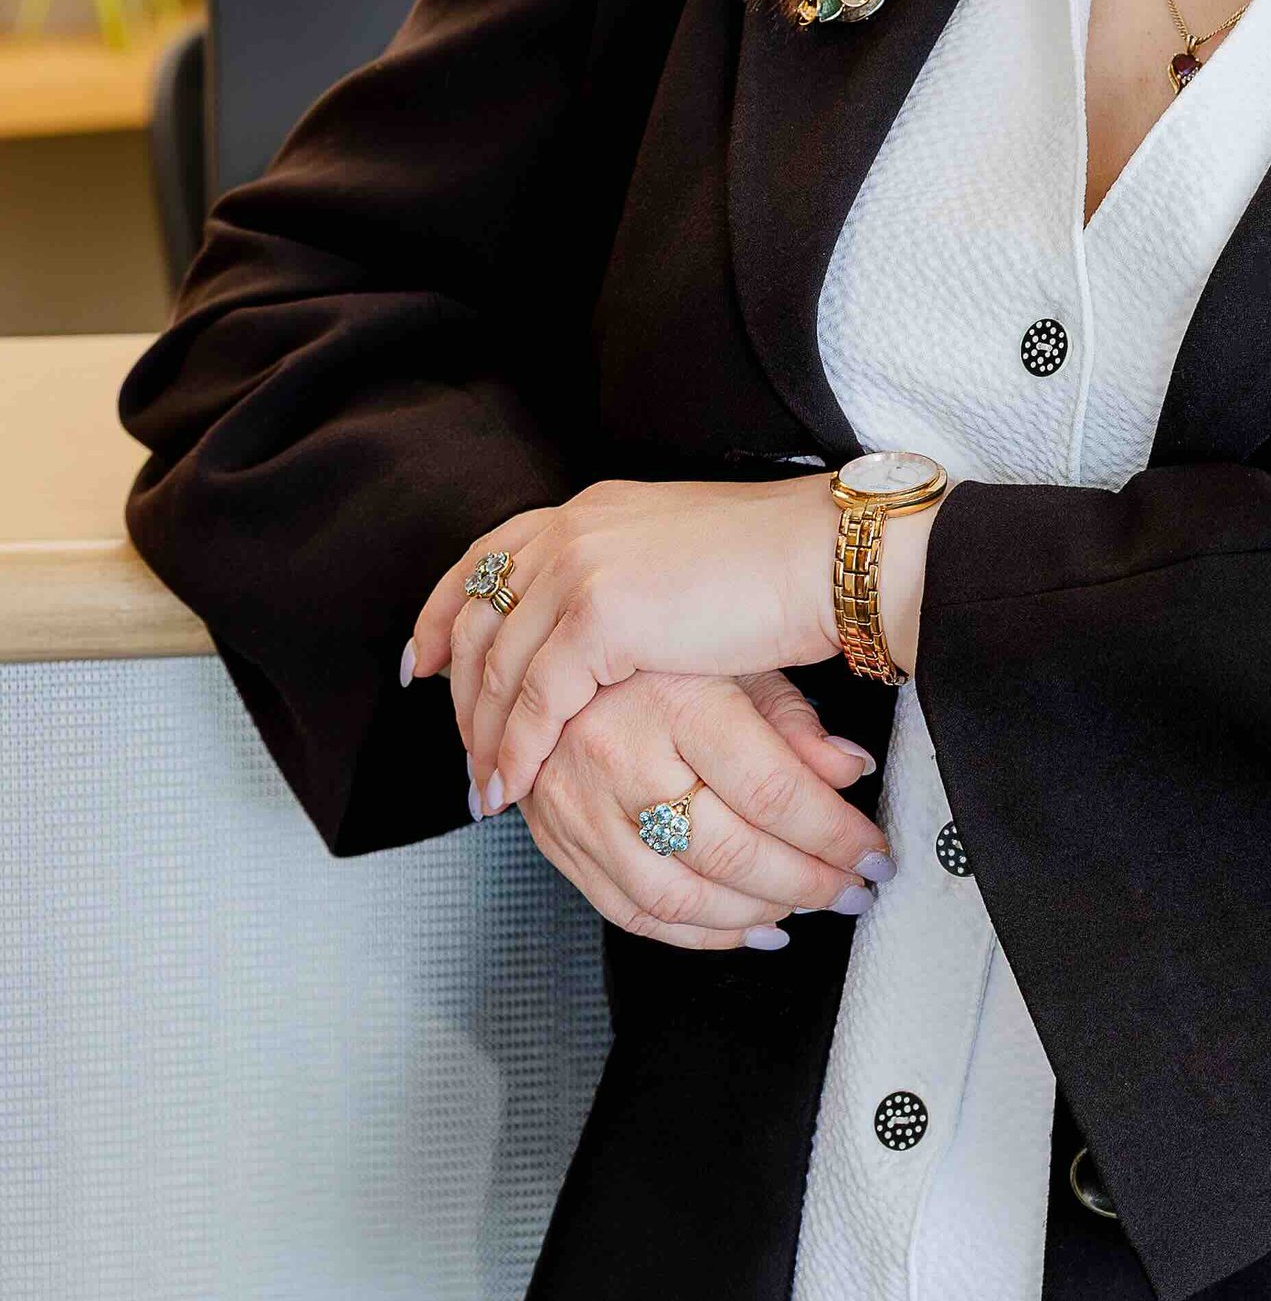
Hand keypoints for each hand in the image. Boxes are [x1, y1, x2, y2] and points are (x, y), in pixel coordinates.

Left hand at [407, 476, 845, 807]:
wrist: (822, 559)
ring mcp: (580, 568)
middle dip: (456, 691)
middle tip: (460, 749)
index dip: (443, 612)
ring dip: (484, 737)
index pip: (488, 556)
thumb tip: (600, 636)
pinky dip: (515, 750)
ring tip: (486, 790)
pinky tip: (513, 787)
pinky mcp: (599, 615)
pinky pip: (535, 700)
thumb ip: (628, 581)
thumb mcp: (679, 560)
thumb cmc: (776, 567)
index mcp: (590, 510)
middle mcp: (571, 530)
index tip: (419, 661)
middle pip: (477, 616)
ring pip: (497, 667)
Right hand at [510, 664, 893, 950]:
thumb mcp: (735, 662)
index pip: (771, 791)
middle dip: (808, 884)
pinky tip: (750, 926)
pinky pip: (633, 913)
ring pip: (681, 896)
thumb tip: (852, 773)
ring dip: (758, 915)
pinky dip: (699, 934)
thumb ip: (794, 721)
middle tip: (854, 889)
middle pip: (731, 852)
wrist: (550, 660)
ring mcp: (581, 808)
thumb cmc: (659, 658)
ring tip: (809, 907)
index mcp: (676, 701)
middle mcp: (621, 758)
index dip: (834, 834)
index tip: (875, 852)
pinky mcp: (559, 843)